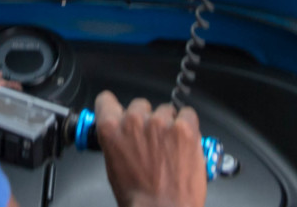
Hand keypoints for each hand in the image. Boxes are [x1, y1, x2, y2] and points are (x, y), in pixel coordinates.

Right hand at [94, 91, 206, 206]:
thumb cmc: (138, 197)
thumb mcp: (113, 166)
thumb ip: (116, 141)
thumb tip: (123, 134)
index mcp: (111, 128)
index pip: (107, 100)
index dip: (115, 107)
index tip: (122, 113)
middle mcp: (133, 120)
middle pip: (140, 104)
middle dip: (146, 119)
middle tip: (153, 141)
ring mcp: (160, 122)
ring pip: (165, 110)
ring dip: (168, 124)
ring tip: (173, 147)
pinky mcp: (184, 128)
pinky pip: (188, 114)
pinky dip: (189, 125)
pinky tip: (186, 142)